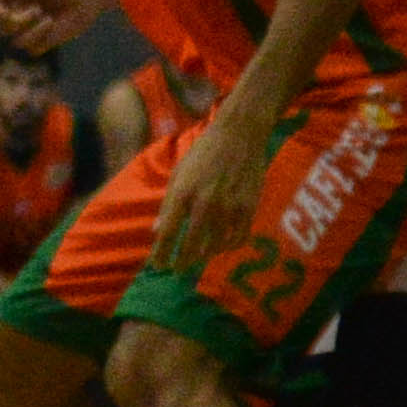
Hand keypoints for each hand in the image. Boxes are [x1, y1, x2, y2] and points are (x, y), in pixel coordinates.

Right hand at [0, 0, 111, 39]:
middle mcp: (17, 13)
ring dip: (31, 29)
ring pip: (16, 41)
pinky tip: (53, 25)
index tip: (1, 12)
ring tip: (48, 17)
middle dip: (17, 20)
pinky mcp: (43, 43)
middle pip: (2, 26)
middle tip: (37, 10)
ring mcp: (30, 30)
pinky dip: (40, 37)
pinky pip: (31, 49)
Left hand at [147, 105, 275, 280]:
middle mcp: (205, 203)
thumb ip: (168, 204)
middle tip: (175, 270)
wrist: (238, 136)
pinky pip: (237, 238)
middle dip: (181, 261)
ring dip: (202, 256)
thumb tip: (157, 231)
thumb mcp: (178, 173)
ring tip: (195, 260)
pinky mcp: (249, 209)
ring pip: (214, 245)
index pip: (167, 232)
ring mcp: (229, 208)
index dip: (161, 252)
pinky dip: (227, 247)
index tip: (157, 265)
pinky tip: (219, 248)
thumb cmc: (203, 153)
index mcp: (183, 192)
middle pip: (191, 245)